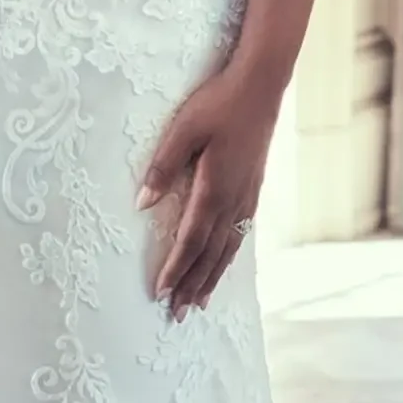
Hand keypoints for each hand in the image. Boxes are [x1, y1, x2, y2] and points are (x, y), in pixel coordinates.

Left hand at [137, 61, 277, 318]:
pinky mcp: (253, 192)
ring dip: (210, 279)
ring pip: (227, 250)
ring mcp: (247, 199)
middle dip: (192, 286)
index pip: (191, 240)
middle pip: (210, 255)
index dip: (175, 268)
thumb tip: (142, 203)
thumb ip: (163, 167)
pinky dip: (228, 259)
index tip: (161, 293)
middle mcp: (234, 201)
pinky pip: (240, 237)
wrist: (261, 86)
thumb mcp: (183, 128)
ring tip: (198, 304)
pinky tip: (222, 267)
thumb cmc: (219, 103)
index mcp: (215, 188)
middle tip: (177, 315)